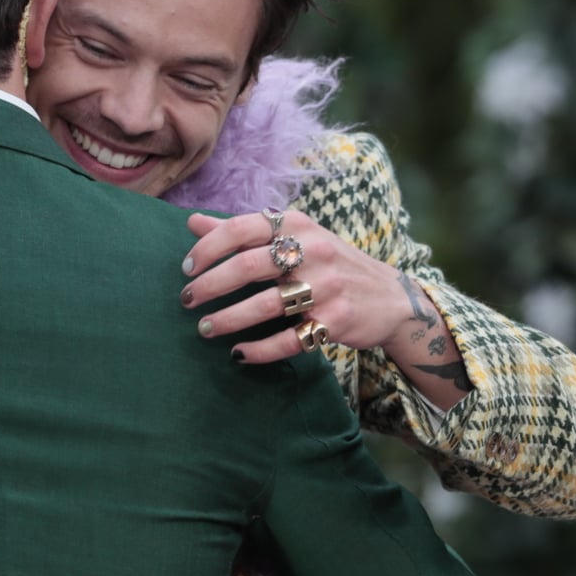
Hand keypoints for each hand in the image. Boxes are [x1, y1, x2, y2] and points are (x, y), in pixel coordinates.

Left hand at [179, 211, 413, 363]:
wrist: (389, 296)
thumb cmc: (328, 263)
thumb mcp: (293, 238)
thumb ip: (242, 232)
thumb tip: (192, 221)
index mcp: (297, 225)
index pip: (241, 228)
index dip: (208, 248)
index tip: (186, 269)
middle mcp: (312, 251)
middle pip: (248, 266)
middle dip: (209, 285)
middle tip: (186, 300)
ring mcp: (326, 287)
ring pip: (266, 305)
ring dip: (228, 319)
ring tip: (205, 329)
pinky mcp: (336, 321)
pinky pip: (290, 340)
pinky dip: (259, 350)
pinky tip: (239, 354)